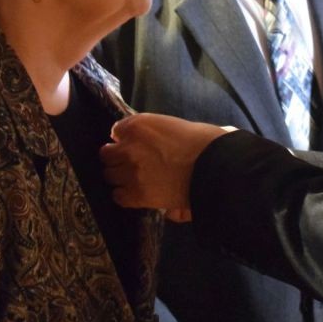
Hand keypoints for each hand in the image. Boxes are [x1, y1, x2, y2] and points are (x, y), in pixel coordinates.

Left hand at [101, 113, 228, 213]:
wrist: (215, 167)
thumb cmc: (202, 142)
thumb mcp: (172, 125)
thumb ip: (150, 132)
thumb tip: (137, 141)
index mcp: (138, 125)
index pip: (117, 131)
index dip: (124, 139)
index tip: (132, 144)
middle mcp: (129, 147)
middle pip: (107, 155)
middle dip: (116, 158)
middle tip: (130, 162)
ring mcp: (131, 172)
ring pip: (110, 175)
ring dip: (119, 176)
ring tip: (133, 179)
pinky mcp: (137, 195)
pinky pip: (118, 196)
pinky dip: (124, 195)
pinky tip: (135, 193)